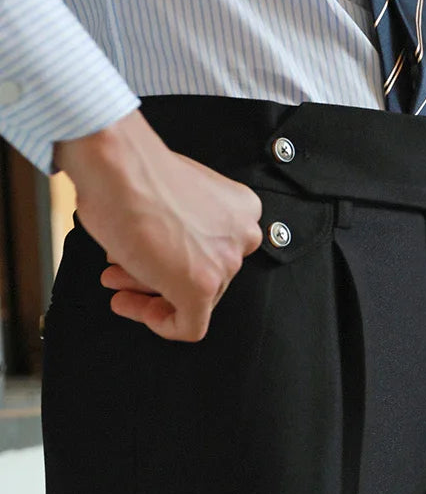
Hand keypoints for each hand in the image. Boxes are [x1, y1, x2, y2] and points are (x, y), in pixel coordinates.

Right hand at [54, 109, 262, 340]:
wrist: (118, 167)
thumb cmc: (134, 172)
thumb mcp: (177, 197)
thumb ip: (186, 226)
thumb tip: (162, 254)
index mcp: (242, 209)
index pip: (215, 249)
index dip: (176, 255)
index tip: (149, 257)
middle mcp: (243, 235)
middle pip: (204, 273)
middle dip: (158, 273)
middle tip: (122, 271)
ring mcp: (226, 262)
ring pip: (194, 297)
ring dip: (148, 290)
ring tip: (114, 280)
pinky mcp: (203, 287)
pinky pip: (189, 326)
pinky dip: (159, 324)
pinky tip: (128, 304)